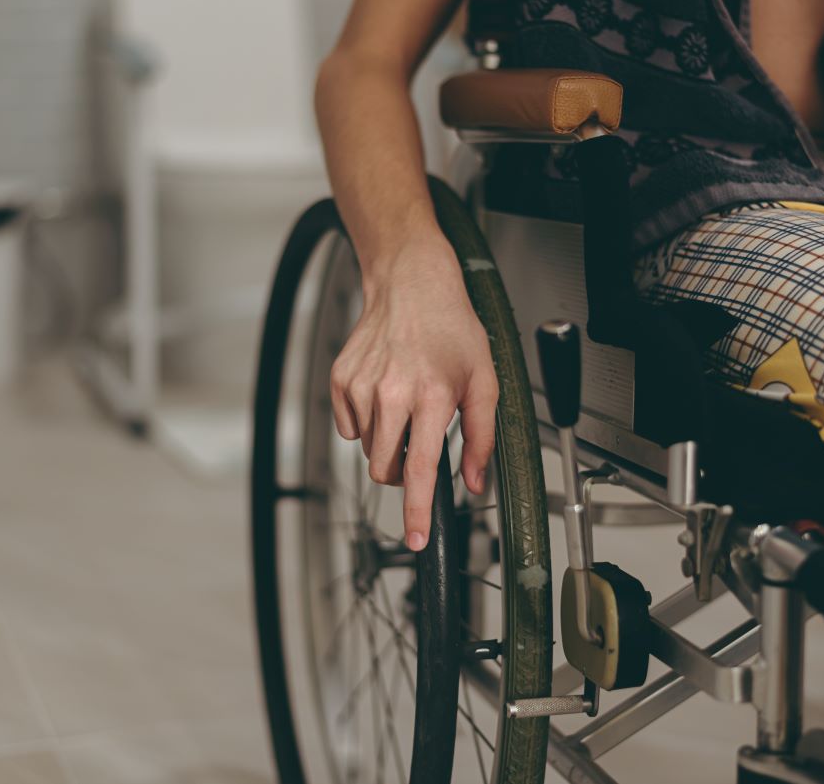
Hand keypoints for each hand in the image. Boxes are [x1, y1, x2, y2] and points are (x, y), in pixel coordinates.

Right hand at [330, 240, 497, 551]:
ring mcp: (360, 386)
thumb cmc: (451, 329)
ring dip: (387, 441)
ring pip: (368, 448)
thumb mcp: (483, 381)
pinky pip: (349, 427)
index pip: (422, 468)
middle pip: (386, 469)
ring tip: (405, 404)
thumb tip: (475, 482)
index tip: (417, 539)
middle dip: (403, 473)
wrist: (410, 284)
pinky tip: (384, 392)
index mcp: (430, 396)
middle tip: (419, 446)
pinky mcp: (340, 380)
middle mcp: (391, 393)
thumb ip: (481, 438)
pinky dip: (367, 422)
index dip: (419, 510)